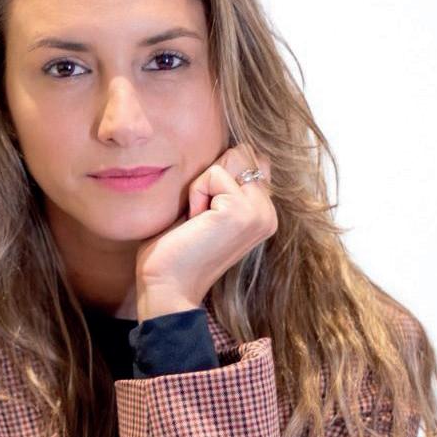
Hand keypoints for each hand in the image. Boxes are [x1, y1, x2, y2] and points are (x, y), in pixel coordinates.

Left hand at [134, 142, 277, 321]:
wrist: (167, 287)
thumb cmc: (177, 251)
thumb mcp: (208, 208)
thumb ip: (227, 183)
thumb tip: (239, 149)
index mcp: (264, 214)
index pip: (251, 160)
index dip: (219, 176)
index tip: (205, 216)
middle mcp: (269, 214)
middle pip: (243, 153)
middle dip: (213, 176)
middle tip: (200, 217)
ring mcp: (260, 212)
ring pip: (231, 158)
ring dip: (204, 184)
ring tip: (198, 220)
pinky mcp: (242, 210)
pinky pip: (213, 173)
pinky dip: (196, 193)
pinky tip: (195, 223)